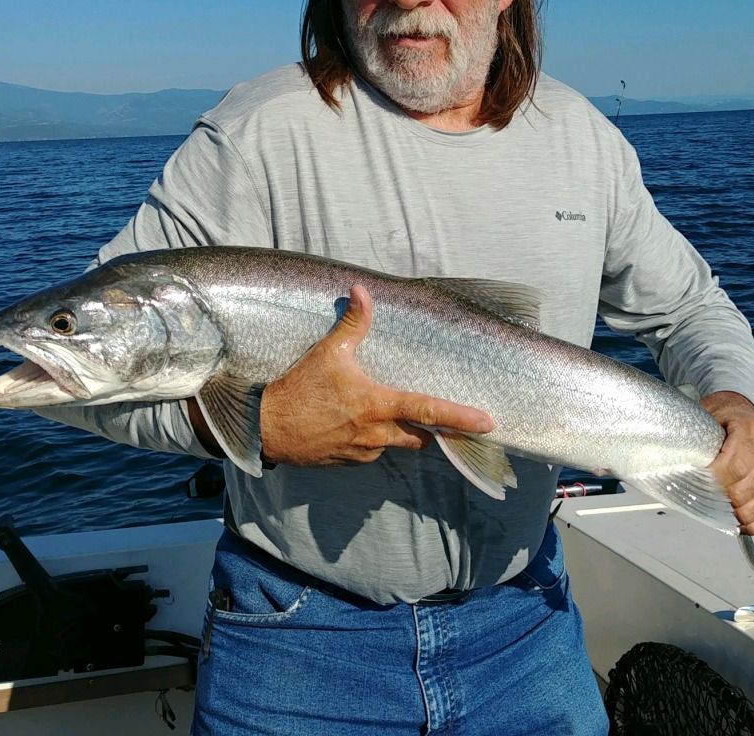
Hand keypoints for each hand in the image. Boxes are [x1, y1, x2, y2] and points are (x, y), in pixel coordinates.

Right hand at [259, 284, 493, 466]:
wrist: (267, 428)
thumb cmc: (300, 389)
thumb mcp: (328, 352)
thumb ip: (353, 323)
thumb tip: (363, 290)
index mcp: (378, 405)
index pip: (428, 411)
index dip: (460, 417)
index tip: (486, 423)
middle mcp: (376, 434)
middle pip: (421, 437)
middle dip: (433, 429)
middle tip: (443, 419)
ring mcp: (363, 453)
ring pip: (397, 445)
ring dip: (402, 433)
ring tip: (393, 415)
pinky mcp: (348, 463)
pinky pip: (372, 453)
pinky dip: (375, 440)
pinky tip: (359, 425)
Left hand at [700, 391, 753, 534]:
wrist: (743, 411)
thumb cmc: (720, 415)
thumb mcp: (705, 413)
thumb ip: (695, 434)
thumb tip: (674, 458)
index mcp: (750, 430)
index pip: (735, 465)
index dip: (714, 480)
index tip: (697, 482)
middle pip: (744, 489)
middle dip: (720, 498)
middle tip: (701, 497)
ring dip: (732, 514)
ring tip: (714, 509)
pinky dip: (748, 523)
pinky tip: (733, 521)